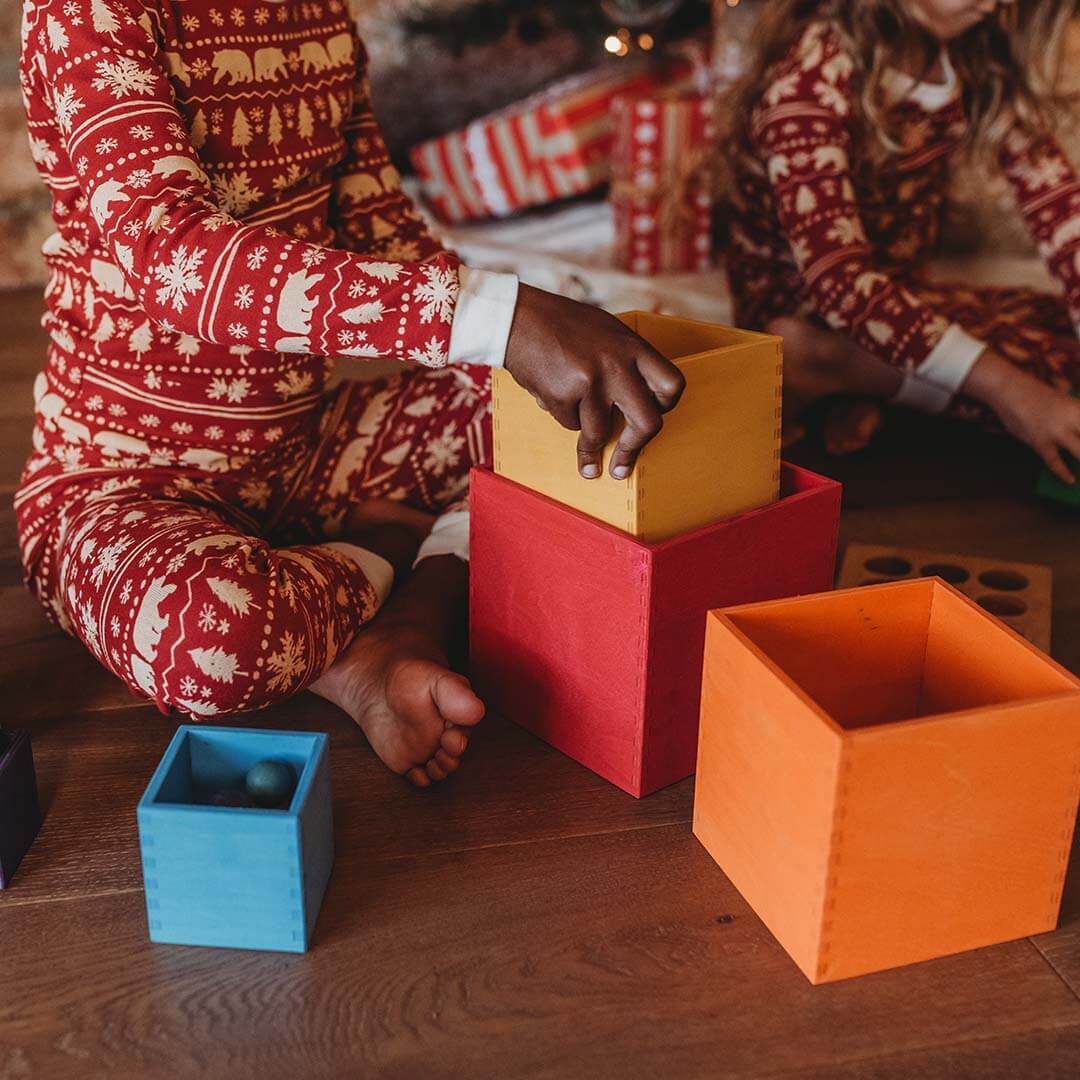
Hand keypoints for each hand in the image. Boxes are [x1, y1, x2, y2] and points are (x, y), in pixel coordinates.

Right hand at [504, 285, 685, 478]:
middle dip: (634, 449)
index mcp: (633, 346)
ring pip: (599, 432)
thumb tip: (634, 403)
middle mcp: (617, 365)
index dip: (664, 408)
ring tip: (582, 450)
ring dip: (587, 443)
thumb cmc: (562, 325)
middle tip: (622, 465)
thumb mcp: (607, 333)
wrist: (519, 318)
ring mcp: (591, 381)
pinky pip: (569, 423)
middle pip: (647, 423)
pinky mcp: (563, 395)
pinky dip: (562, 415)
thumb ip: (625, 362)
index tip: (653, 417)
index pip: (672, 386)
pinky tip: (552, 393)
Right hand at [963, 351, 1079, 482]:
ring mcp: (1057, 431)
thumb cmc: (1036, 395)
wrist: (1009, 389)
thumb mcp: (1063, 401)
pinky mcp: (1040, 441)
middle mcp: (1073, 419)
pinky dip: (1063, 473)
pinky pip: (1055, 462)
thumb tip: (1077, 436)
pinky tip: (1071, 480)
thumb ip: (1075, 417)